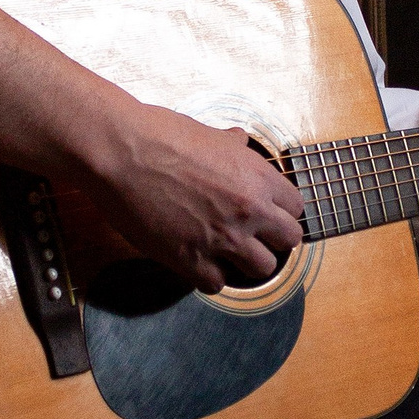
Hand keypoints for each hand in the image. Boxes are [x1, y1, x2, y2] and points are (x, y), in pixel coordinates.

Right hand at [81, 105, 306, 291]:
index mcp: (258, 177)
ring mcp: (223, 238)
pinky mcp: (191, 259)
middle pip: (288, 241)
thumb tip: (238, 140)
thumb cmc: (161, 134)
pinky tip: (197, 261)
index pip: (295, 208)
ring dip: (244, 263)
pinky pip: (217, 285)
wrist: (122, 151)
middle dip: (271, 240)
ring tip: (225, 253)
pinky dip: (208, 276)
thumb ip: (232, 145)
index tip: (266, 216)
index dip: (280, 212)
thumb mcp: (209, 134)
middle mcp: (249, 210)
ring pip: (261, 269)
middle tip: (251, 237)